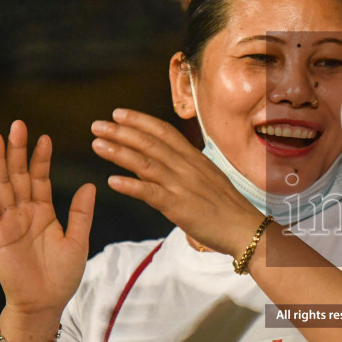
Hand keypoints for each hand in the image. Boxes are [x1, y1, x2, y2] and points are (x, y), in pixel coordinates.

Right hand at [0, 120, 94, 314]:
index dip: (41, 158)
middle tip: (17, 124)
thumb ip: (81, 213)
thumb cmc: (62, 276)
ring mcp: (8, 222)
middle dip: (16, 150)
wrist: (45, 303)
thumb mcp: (78, 240)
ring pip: (1, 186)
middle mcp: (23, 212)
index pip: (40, 178)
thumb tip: (90, 184)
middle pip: (18, 175)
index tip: (45, 137)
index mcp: (42, 212)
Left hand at [91, 108, 264, 253]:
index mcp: (194, 158)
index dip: (140, 120)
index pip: (164, 131)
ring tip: (97, 145)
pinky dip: (130, 186)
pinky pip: (150, 193)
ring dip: (119, 152)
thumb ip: (185, 168)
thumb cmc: (228, 207)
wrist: (245, 228)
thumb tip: (162, 162)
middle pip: (150, 143)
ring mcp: (182, 185)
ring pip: (145, 163)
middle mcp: (187, 167)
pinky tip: (111, 181)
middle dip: (121, 131)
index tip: (118, 113)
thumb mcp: (208, 178)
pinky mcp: (178, 206)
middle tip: (97, 124)